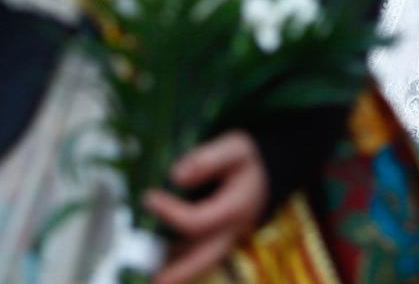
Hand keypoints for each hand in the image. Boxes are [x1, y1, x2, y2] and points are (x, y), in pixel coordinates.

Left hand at [144, 131, 268, 283]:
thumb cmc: (249, 159)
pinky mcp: (223, 238)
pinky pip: (203, 255)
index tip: (148, 197)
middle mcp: (233, 229)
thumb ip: (208, 160)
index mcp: (235, 208)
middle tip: (156, 282)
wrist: (269, 170)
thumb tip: (176, 176)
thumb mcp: (234, 148)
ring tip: (154, 278)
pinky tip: (164, 262)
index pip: (197, 221)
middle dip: (181, 272)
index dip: (171, 212)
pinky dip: (185, 262)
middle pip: (205, 258)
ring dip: (180, 272)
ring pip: (204, 261)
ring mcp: (229, 237)